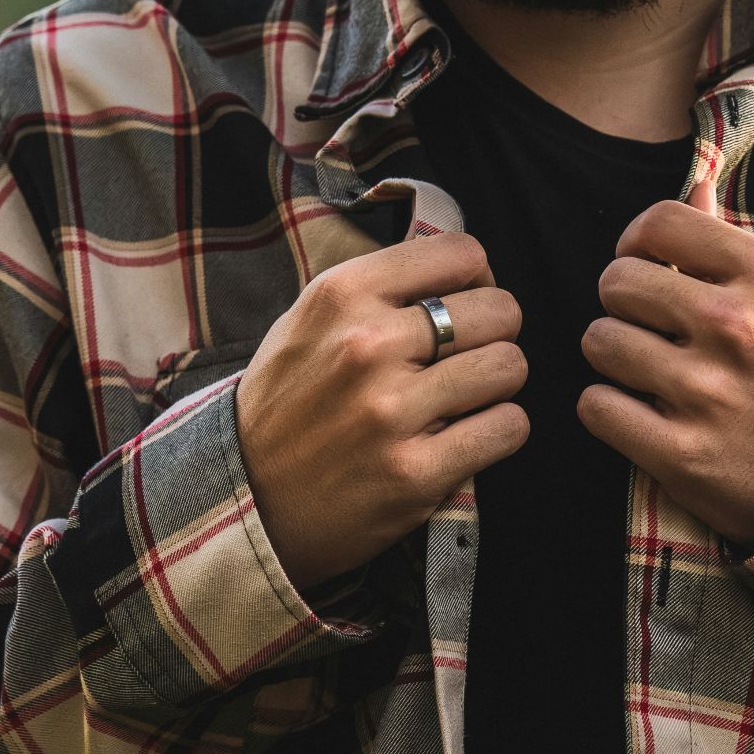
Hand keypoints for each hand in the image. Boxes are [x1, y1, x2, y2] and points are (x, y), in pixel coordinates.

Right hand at [237, 233, 529, 590]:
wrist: (244, 500)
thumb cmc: (287, 406)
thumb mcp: (310, 321)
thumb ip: (380, 290)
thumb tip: (466, 269)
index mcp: (342, 295)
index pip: (461, 254)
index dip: (477, 279)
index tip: (463, 303)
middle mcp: (368, 346)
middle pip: (499, 311)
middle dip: (495, 334)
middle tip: (467, 359)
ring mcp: (391, 412)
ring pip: (510, 367)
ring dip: (497, 386)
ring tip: (465, 400)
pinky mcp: (415, 473)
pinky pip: (508, 427)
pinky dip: (499, 431)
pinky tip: (467, 436)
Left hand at [577, 200, 753, 550]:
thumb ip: (733, 244)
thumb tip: (694, 184)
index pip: (659, 223)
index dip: (637, 242)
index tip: (647, 265)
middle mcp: (735, 326)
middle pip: (616, 282)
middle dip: (624, 304)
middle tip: (649, 328)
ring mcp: (706, 393)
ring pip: (599, 342)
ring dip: (616, 358)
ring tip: (649, 373)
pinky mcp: (682, 455)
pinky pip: (597, 407)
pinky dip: (609, 411)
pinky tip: (641, 415)